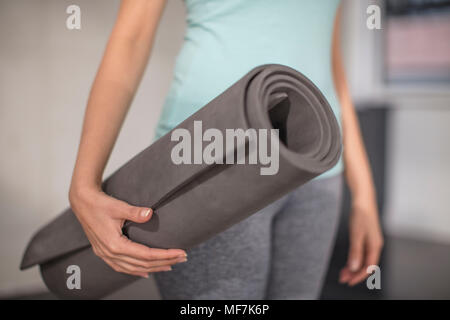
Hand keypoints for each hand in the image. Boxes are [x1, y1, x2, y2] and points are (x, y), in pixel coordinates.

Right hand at [69, 186, 186, 277]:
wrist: (82, 203)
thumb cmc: (99, 204)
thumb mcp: (118, 206)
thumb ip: (134, 212)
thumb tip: (150, 213)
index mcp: (114, 244)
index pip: (146, 255)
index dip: (165, 255)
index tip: (180, 252)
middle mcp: (110, 253)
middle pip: (143, 264)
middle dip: (164, 262)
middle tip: (182, 258)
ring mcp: (106, 254)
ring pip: (133, 268)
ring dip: (153, 268)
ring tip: (169, 265)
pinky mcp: (104, 252)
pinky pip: (122, 267)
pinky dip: (136, 271)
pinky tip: (146, 272)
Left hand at [339, 198, 383, 285]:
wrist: (363, 199)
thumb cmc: (361, 214)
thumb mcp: (356, 234)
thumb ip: (355, 252)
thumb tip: (354, 268)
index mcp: (375, 246)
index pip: (368, 267)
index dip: (359, 276)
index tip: (348, 281)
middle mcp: (375, 245)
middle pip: (366, 264)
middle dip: (355, 273)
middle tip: (342, 278)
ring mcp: (371, 241)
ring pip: (363, 259)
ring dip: (354, 266)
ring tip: (343, 272)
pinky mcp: (366, 237)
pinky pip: (362, 252)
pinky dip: (355, 258)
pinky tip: (348, 262)